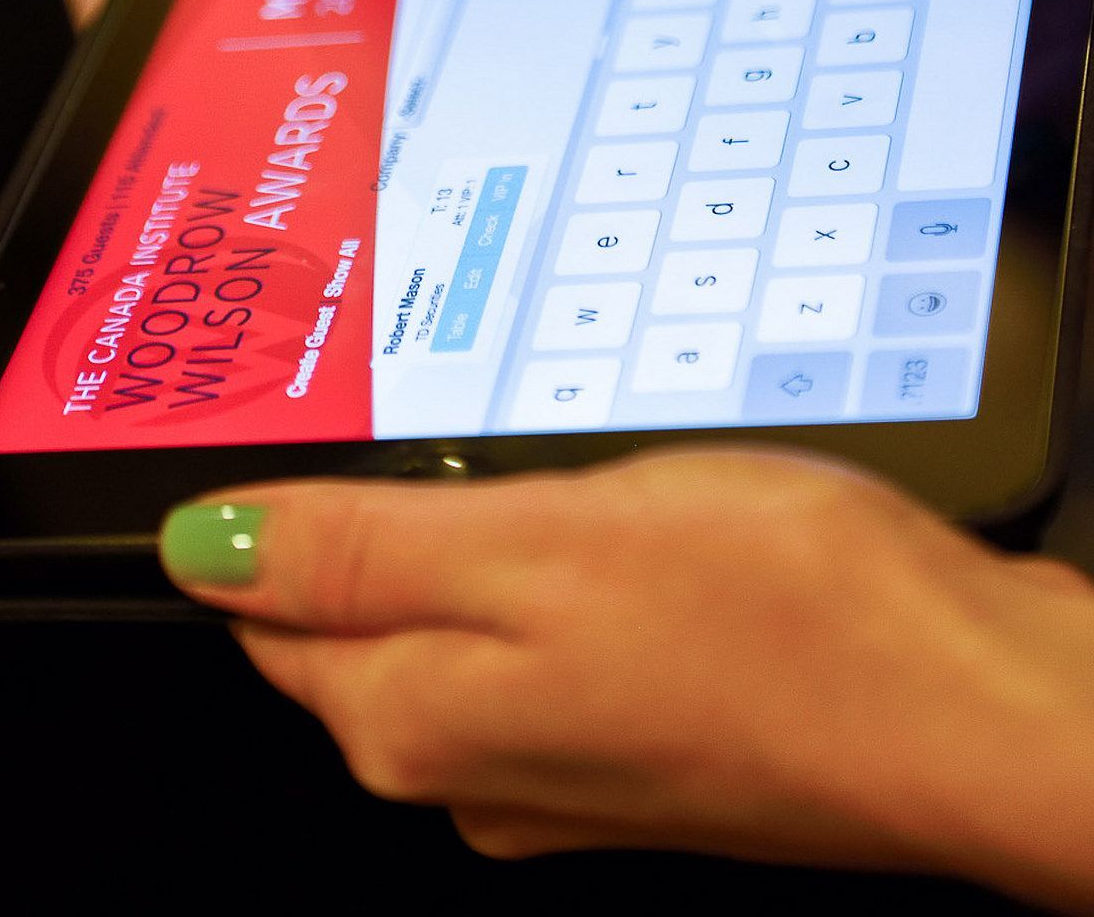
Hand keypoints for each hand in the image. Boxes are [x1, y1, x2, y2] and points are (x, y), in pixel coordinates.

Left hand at [158, 449, 1093, 906]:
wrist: (967, 706)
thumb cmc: (774, 620)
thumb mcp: (534, 544)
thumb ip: (358, 553)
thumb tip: (206, 551)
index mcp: (417, 719)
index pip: (268, 612)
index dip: (266, 508)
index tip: (290, 414)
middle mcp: (475, 766)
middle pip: (356, 623)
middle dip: (358, 515)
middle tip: (400, 407)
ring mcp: (565, 763)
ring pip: (460, 622)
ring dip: (460, 532)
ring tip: (504, 446)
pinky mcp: (646, 736)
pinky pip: (549, 636)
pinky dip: (549, 566)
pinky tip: (601, 514)